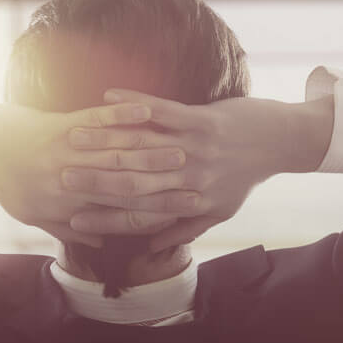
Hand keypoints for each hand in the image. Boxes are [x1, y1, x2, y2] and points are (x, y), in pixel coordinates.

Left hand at [0, 101, 189, 247]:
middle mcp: (70, 184)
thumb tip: (96, 239)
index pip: (117, 214)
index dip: (151, 212)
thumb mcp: (30, 214)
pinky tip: (146, 111)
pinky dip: (123, 113)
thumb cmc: (2, 182)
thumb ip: (64, 228)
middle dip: (161, 181)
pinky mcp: (58, 124)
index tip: (179, 210)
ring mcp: (65, 151)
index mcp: (65, 209)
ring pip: (116, 152)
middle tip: (193, 181)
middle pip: (125, 183)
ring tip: (182, 146)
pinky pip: (97, 118)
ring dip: (151, 148)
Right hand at [64, 89, 333, 250]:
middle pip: (134, 184)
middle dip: (94, 182)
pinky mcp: (202, 120)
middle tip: (59, 179)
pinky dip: (133, 103)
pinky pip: (162, 111)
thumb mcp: (220, 210)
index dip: (106, 220)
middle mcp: (190, 179)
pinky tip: (106, 95)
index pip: (139, 216)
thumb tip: (149, 247)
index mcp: (190, 203)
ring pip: (141, 148)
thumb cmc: (245, 176)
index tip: (74, 221)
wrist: (282, 140)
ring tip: (72, 137)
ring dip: (104, 140)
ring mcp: (195, 148)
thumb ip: (183, 228)